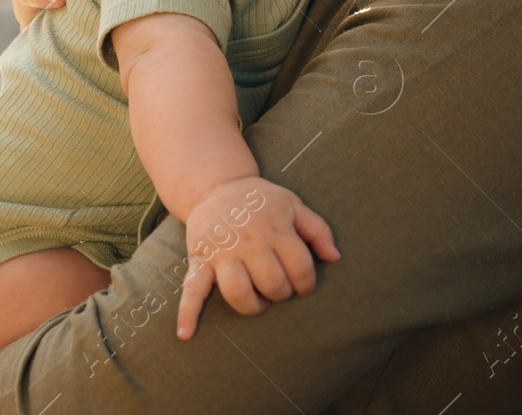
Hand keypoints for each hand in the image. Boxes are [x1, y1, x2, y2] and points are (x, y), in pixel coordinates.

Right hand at [176, 178, 339, 339]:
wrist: (216, 186)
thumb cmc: (259, 201)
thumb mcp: (293, 204)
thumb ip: (317, 230)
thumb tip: (335, 257)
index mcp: (275, 229)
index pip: (300, 268)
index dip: (306, 284)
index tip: (301, 285)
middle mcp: (249, 242)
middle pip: (272, 283)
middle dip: (280, 293)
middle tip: (277, 288)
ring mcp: (222, 253)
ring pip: (238, 292)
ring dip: (252, 305)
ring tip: (257, 301)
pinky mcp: (199, 260)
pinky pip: (191, 289)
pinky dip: (187, 313)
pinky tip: (186, 334)